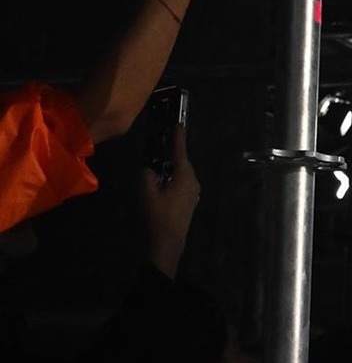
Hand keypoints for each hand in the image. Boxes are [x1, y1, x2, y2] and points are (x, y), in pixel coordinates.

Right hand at [139, 124, 199, 272]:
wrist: (170, 239)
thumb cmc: (159, 214)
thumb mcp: (147, 190)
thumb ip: (148, 173)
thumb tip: (150, 168)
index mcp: (184, 177)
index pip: (180, 153)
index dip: (178, 138)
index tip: (179, 124)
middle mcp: (193, 182)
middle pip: (182, 162)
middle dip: (174, 150)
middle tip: (166, 137)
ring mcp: (194, 192)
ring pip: (183, 172)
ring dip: (173, 164)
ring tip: (161, 155)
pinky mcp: (190, 200)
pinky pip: (183, 181)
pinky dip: (174, 174)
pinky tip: (165, 175)